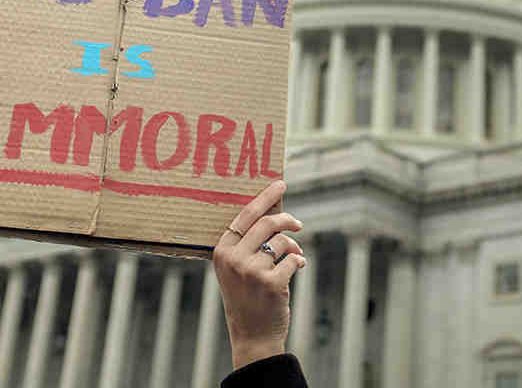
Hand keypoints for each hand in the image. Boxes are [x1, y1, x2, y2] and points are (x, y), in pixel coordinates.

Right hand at [212, 180, 306, 369]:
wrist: (252, 336)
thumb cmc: (247, 298)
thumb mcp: (235, 269)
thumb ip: (246, 244)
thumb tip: (274, 212)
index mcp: (222, 251)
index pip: (245, 215)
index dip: (264, 197)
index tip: (279, 185)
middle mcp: (234, 258)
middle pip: (267, 223)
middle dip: (287, 219)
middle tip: (298, 223)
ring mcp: (252, 271)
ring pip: (283, 242)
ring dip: (294, 247)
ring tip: (295, 257)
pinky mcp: (271, 282)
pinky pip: (294, 259)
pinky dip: (299, 262)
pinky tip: (298, 268)